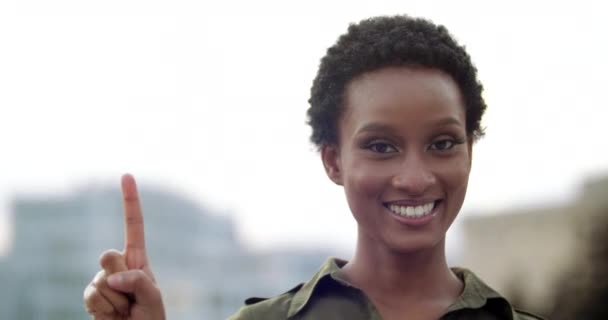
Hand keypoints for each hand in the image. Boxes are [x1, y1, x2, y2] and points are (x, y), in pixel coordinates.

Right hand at [84, 174, 165, 318]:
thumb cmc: (150, 317)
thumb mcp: (154, 296)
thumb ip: (138, 280)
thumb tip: (110, 277)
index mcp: (138, 259)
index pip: (134, 226)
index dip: (130, 201)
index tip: (126, 175)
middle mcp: (118, 266)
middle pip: (109, 255)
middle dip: (122, 277)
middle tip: (132, 297)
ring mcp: (102, 280)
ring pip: (101, 280)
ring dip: (117, 300)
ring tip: (125, 310)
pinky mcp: (90, 296)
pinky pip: (93, 296)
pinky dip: (106, 309)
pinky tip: (113, 316)